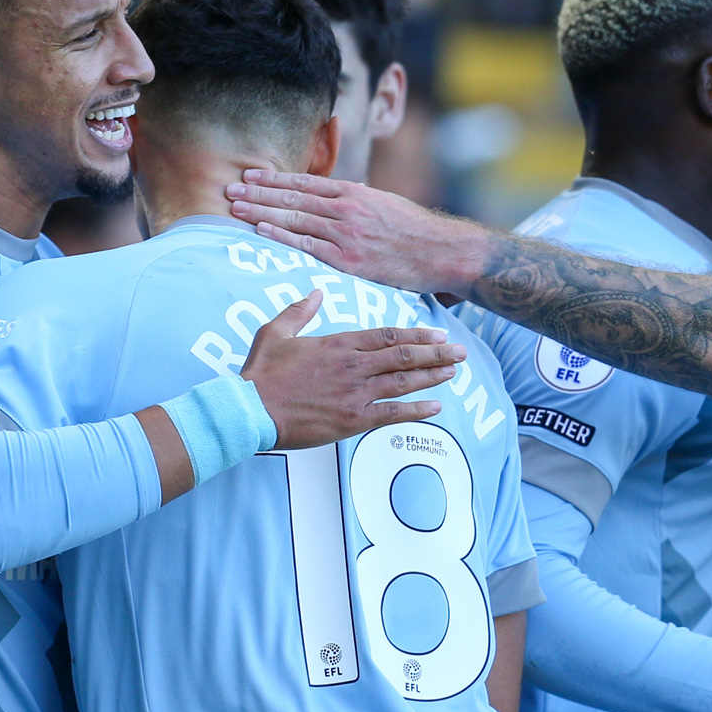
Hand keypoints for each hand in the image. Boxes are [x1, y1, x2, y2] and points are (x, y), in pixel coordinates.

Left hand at [226, 171, 497, 296]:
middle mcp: (346, 208)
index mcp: (354, 193)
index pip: (305, 182)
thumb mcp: (386, 205)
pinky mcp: (349, 258)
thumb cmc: (416, 232)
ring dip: (260, 211)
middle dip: (258, 193)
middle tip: (230, 189)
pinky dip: (281, 235)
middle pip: (292, 197)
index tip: (250, 175)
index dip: (274, 179)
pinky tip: (260, 229)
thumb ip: (360, 201)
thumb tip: (343, 193)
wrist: (442, 251)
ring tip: (235, 207)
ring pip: (294, 217)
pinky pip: (308, 244)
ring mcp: (346, 232)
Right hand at [242, 291, 465, 448]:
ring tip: (454, 371)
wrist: (250, 410)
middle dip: (436, 352)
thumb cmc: (261, 373)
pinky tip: (437, 407)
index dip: (416, 333)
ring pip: (404, 381)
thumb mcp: (276, 331)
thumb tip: (317, 292)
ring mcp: (355, 393)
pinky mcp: (353, 420)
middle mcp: (353, 366)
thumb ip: (300, 311)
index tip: (437, 332)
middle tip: (461, 351)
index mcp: (338, 343)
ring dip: (432, 376)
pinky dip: (417, 410)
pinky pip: (393, 414)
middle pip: (404, 355)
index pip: (386, 335)